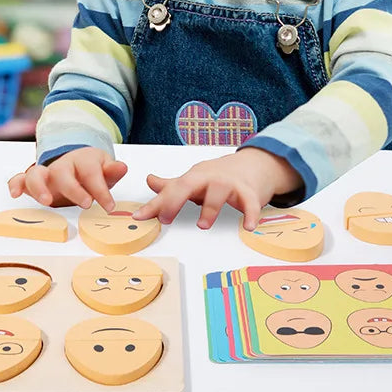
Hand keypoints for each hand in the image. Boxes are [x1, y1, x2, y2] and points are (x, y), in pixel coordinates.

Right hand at [7, 147, 127, 211]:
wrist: (75, 163)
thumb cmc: (90, 171)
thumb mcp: (104, 170)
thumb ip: (111, 171)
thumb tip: (122, 167)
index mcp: (82, 161)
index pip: (91, 173)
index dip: (101, 190)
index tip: (110, 206)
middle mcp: (62, 165)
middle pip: (62, 172)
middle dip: (73, 188)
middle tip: (85, 203)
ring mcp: (46, 173)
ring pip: (37, 173)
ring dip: (40, 187)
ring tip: (47, 202)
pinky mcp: (33, 181)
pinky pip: (20, 179)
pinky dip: (15, 184)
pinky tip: (15, 194)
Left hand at [132, 148, 301, 230]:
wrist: (251, 165)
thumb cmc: (218, 176)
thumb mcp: (193, 179)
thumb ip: (171, 186)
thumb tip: (149, 181)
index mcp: (194, 178)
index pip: (171, 189)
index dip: (155, 203)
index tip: (140, 216)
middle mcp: (209, 179)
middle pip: (189, 185)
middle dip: (175, 200)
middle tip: (165, 218)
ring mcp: (229, 185)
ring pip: (218, 193)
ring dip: (209, 209)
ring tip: (202, 225)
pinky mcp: (249, 193)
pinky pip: (250, 203)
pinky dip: (250, 214)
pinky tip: (248, 227)